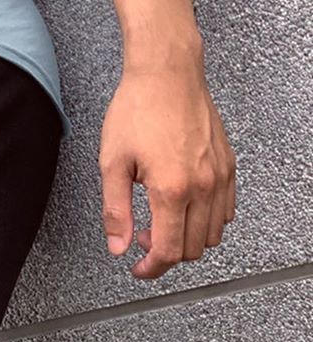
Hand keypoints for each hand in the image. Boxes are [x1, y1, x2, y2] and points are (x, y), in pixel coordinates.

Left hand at [98, 59, 236, 278]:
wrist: (166, 73)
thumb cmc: (138, 108)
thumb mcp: (112, 160)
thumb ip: (116, 209)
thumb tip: (118, 246)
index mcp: (171, 190)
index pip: (168, 251)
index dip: (150, 268)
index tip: (137, 268)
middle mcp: (202, 187)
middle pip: (193, 249)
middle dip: (166, 253)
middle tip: (141, 236)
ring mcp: (220, 177)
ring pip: (214, 233)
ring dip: (188, 238)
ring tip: (161, 219)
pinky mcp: (228, 165)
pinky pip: (227, 210)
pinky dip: (209, 220)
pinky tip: (184, 205)